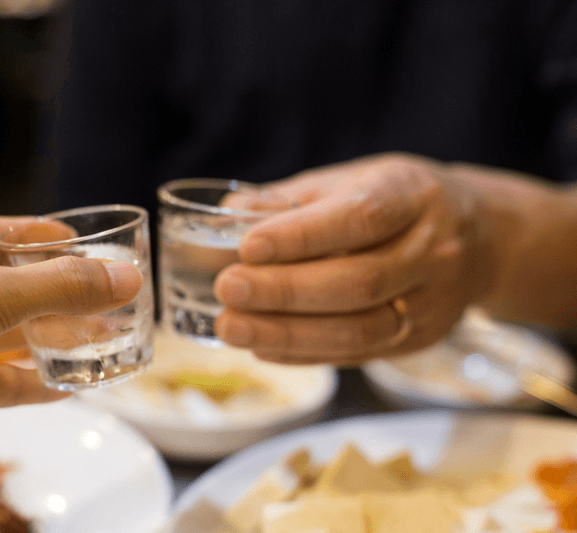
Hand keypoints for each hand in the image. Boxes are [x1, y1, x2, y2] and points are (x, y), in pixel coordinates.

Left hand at [213, 153, 493, 364]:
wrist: (479, 236)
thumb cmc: (396, 201)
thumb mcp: (351, 181)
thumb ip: (290, 200)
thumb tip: (228, 216)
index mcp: (413, 196)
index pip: (361, 218)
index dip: (303, 235)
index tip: (247, 246)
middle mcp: (432, 251)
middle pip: (359, 281)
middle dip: (285, 290)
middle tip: (228, 290)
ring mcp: (431, 302)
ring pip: (360, 329)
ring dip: (288, 333)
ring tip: (232, 328)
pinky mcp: (420, 340)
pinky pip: (358, 354)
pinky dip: (304, 353)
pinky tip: (261, 346)